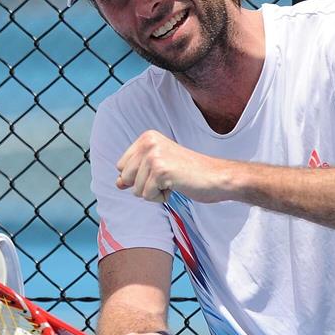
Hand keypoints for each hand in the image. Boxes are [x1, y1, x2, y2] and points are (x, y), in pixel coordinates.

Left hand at [116, 130, 231, 203]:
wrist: (216, 177)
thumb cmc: (189, 172)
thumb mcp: (158, 167)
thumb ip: (136, 173)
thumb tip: (118, 183)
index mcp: (146, 137)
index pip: (121, 166)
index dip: (138, 176)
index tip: (160, 171)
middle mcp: (148, 142)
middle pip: (125, 178)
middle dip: (144, 185)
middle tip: (168, 177)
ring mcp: (154, 155)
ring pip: (135, 189)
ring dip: (154, 192)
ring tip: (173, 180)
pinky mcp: (161, 170)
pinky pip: (147, 195)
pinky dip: (161, 197)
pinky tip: (176, 186)